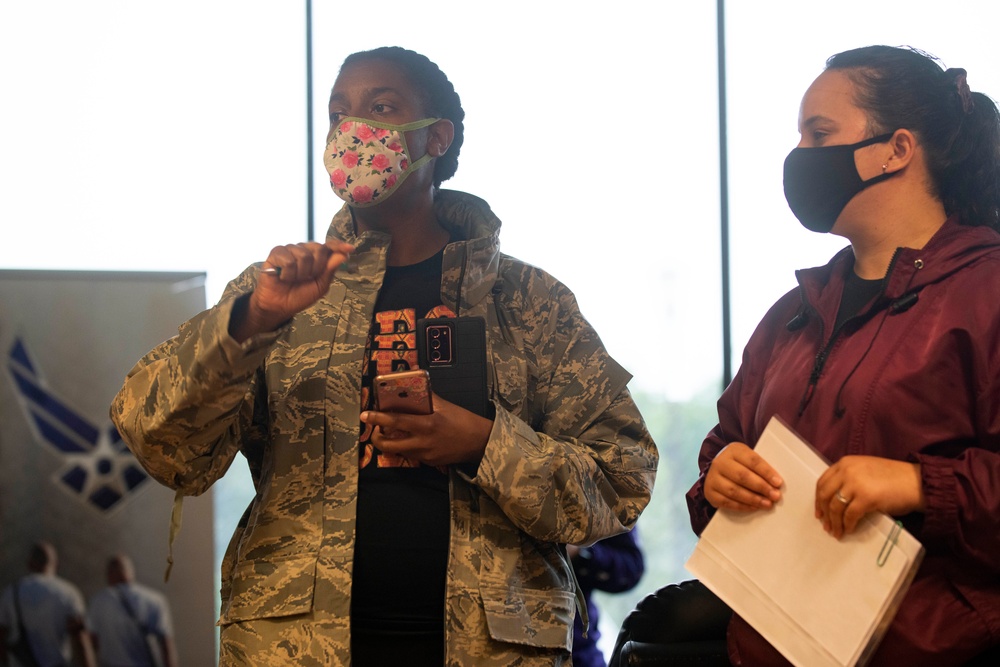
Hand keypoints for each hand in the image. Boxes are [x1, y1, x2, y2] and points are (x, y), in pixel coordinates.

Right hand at [230, 239, 353, 340]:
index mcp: (317, 257)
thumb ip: (330, 270)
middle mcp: (304, 250)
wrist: (279, 305)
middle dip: (316, 268)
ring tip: (293, 279)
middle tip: (306, 278)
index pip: (330, 246)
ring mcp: (290, 249)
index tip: (350, 249)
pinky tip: (283, 277)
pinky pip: (288, 260)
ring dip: (300, 274)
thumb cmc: (299, 295)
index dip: (339, 246)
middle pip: (319, 249)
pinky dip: (288, 274)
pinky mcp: (276, 253)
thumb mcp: (320, 286)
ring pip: (304, 256)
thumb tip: (343, 254)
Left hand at [361, 393, 492, 466]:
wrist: (479, 442)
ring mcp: (425, 455)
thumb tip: (414, 379)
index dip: (377, 418)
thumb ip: (427, 395)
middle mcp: (422, 442)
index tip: (365, 415)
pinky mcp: (429, 462)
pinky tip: (410, 439)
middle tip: (374, 430)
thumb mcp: (444, 405)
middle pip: (389, 445)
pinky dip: (406, 447)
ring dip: (390, 443)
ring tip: (390, 433)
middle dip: (376, 438)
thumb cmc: (463, 420)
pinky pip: (412, 455)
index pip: (395, 421)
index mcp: (425, 425)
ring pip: (398, 451)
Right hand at [704, 442, 782, 511]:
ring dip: (753, 499)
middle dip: (761, 487)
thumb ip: (761, 468)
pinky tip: (754, 507)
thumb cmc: (741, 466)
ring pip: (734, 490)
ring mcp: (712, 477)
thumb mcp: (749, 460)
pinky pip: (727, 502)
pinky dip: (742, 506)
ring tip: (767, 504)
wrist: (719, 471)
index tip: (778, 483)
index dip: (766, 472)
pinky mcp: (709, 492)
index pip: (752, 460)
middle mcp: (720, 462)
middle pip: (742, 476)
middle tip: (775, 496)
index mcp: (733, 450)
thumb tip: (777, 484)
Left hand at [815, 456, 923, 538]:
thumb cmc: (894, 478)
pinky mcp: (866, 498)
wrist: (917, 482)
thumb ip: (849, 479)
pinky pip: (850, 516)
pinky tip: (849, 530)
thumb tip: (834, 500)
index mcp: (845, 462)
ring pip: (835, 507)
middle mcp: (847, 471)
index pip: (823, 482)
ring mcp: (856, 484)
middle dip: (823, 512)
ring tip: (836, 532)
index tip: (819, 511)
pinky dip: (847, 525)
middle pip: (825, 495)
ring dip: (834, 523)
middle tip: (825, 525)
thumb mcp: (865, 471)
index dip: (818, 499)